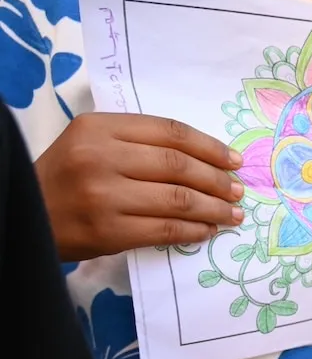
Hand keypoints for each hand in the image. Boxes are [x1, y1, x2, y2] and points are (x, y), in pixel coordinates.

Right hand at [34, 113, 244, 260]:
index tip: (234, 161)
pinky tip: (208, 230)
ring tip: (233, 214)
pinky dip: (194, 230)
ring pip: (178, 200)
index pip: (169, 132)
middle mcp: (101, 157)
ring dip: (214, 208)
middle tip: (238, 191)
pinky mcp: (109, 231)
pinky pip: (166, 230)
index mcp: (99, 128)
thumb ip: (138, 142)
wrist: (27, 213)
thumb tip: (205, 158)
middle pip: (178, 166)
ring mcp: (104, 195)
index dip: (209, 147)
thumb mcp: (92, 143)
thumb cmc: (67, 177)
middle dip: (217, 180)